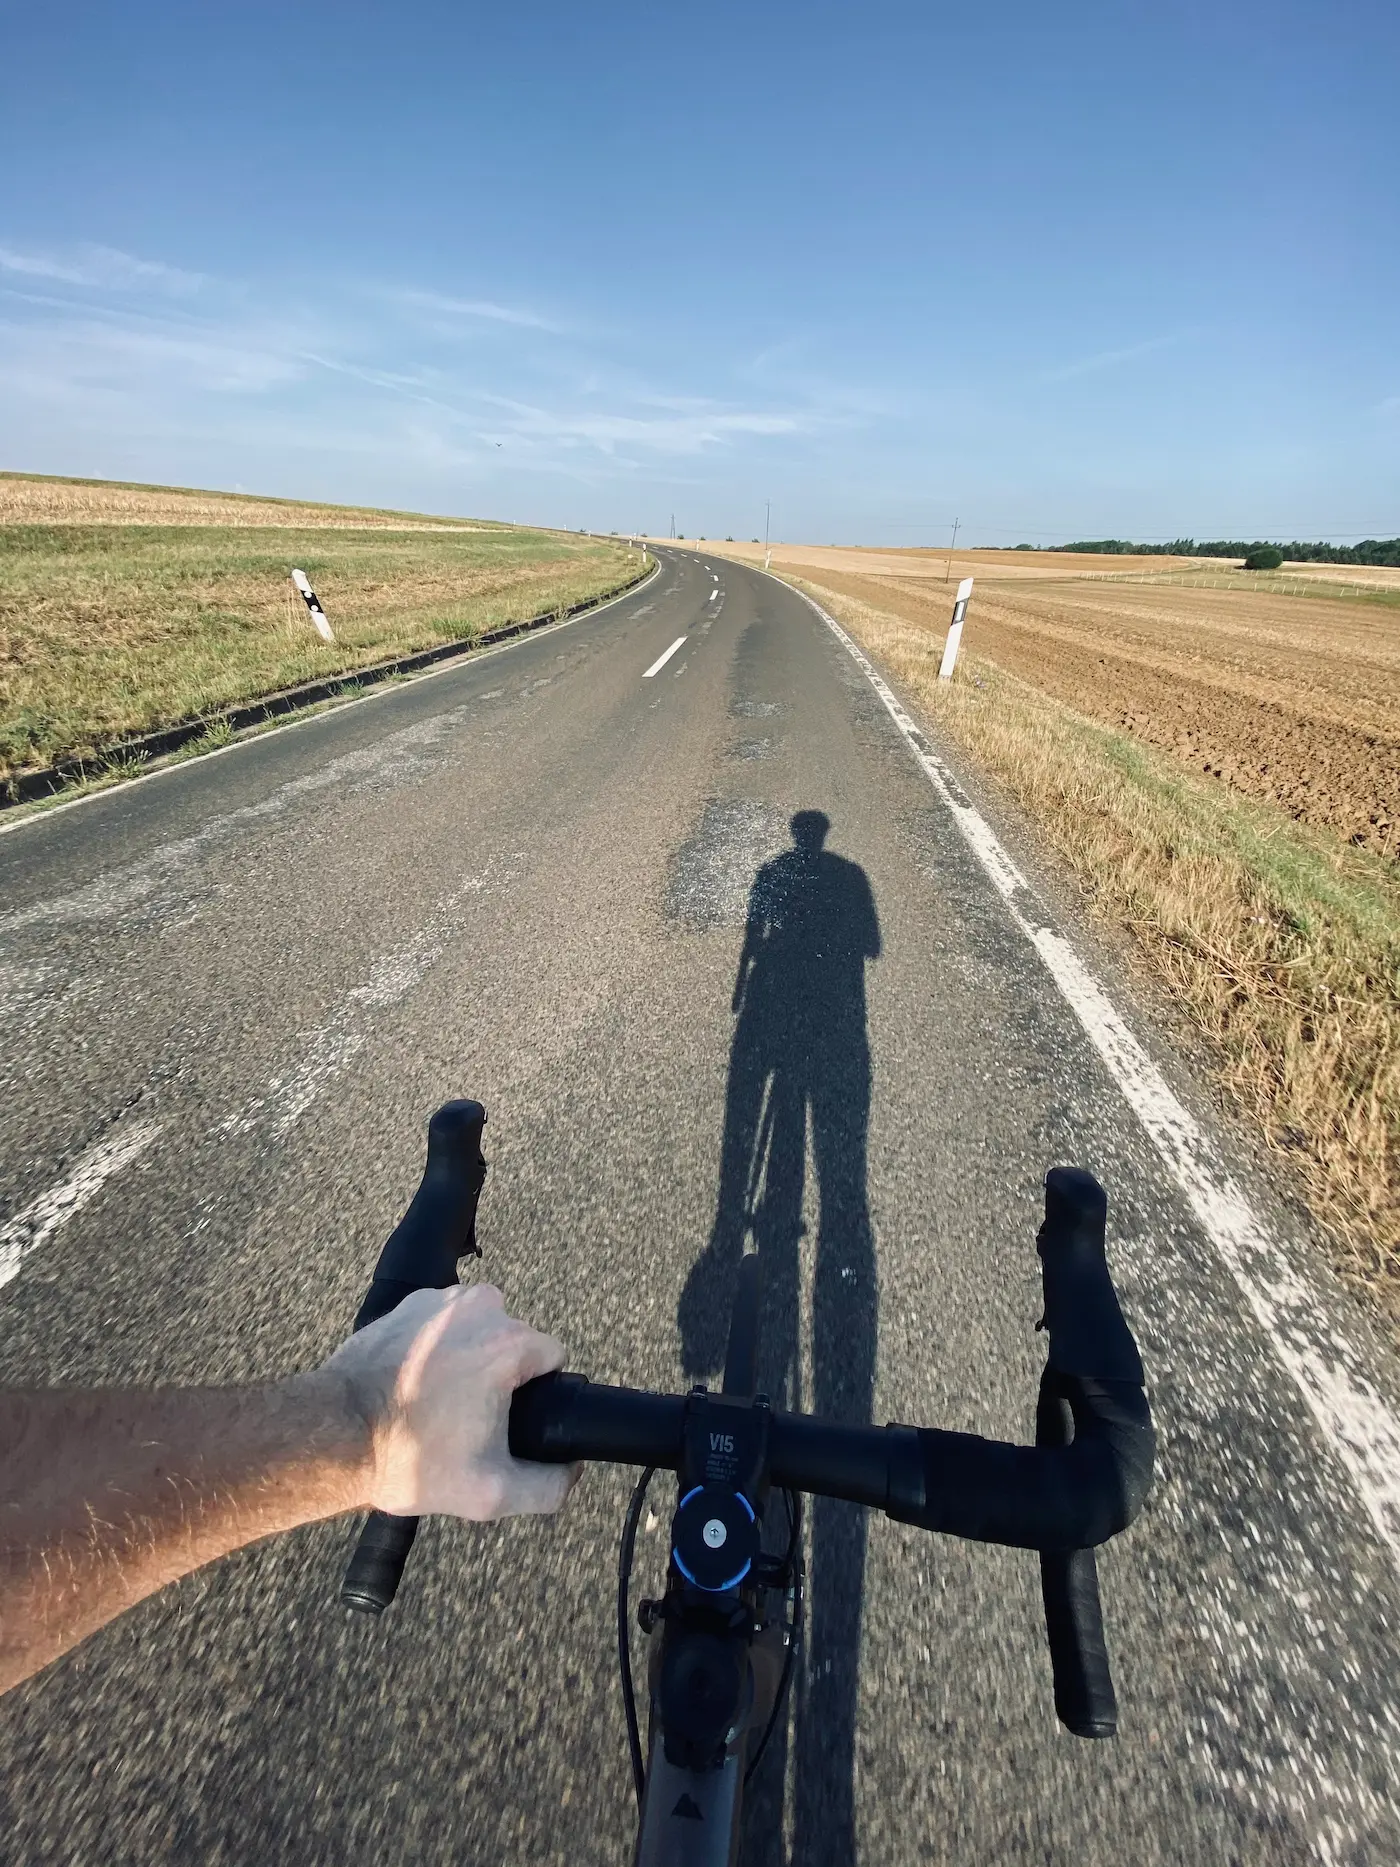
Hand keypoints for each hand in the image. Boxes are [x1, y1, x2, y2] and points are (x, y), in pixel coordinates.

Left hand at [323, 1284, 578, 1519]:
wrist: (337, 1434)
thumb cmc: (410, 1459)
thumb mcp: (491, 1493)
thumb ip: (548, 1486)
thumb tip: (570, 1470)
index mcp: (509, 1343)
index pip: (552, 1358)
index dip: (537, 1395)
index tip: (508, 1421)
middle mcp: (480, 1308)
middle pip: (513, 1342)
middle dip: (499, 1377)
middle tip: (466, 1419)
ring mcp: (440, 1301)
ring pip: (478, 1328)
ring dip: (469, 1357)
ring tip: (437, 1401)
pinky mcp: (407, 1304)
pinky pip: (442, 1323)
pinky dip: (436, 1347)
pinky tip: (415, 1384)